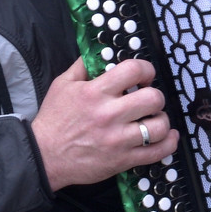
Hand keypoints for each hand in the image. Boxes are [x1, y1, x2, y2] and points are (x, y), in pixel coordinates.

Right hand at [32, 56, 178, 191]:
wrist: (43, 156)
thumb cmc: (53, 120)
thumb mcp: (63, 85)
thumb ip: (83, 66)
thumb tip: (98, 51)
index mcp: (95, 92)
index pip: (133, 71)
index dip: (146, 70)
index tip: (145, 75)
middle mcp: (109, 115)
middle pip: (152, 98)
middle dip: (156, 96)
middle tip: (149, 100)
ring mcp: (117, 139)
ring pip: (158, 126)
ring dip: (161, 120)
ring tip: (154, 119)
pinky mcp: (122, 160)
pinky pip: (156, 152)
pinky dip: (168, 143)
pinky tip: (167, 137)